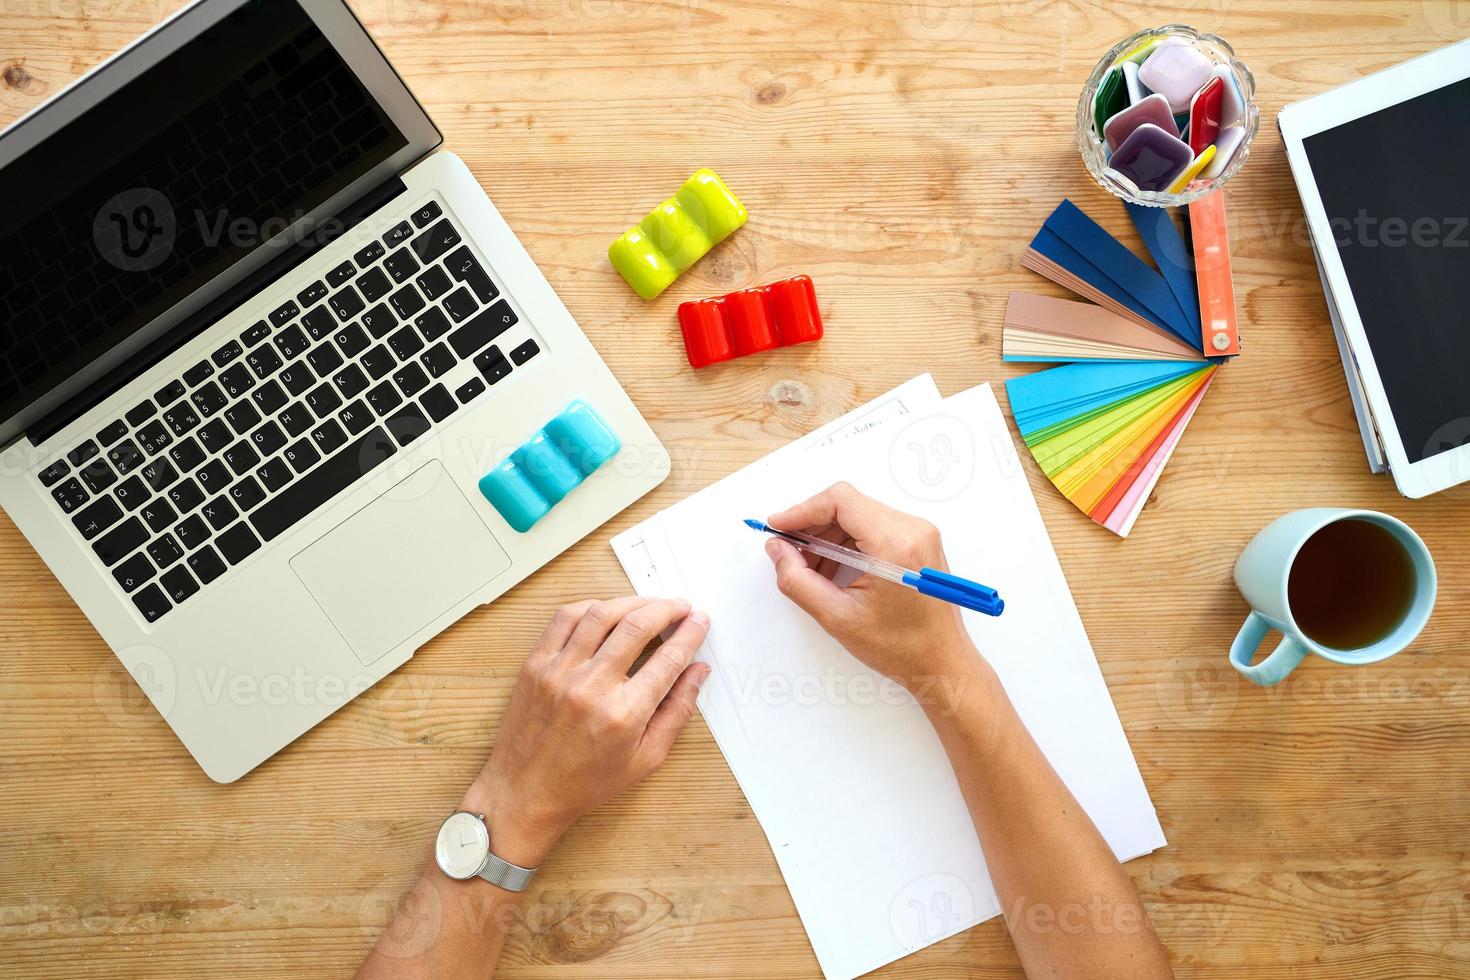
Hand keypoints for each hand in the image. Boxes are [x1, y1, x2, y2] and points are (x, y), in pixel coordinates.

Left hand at [461, 597, 710, 869]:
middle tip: (680, 607)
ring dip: (632, 602)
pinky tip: (607, 610)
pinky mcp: (536, 665)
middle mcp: (591, 687)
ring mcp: (559, 671)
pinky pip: (564, 618)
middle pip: (637, 625)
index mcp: (624, 714)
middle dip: (666, 609)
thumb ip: (677, 712)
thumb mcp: (645, 759)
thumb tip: (698, 672)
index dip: (690, 633)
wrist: (525, 793)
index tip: (699, 621)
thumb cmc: (584, 783)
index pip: (668, 658)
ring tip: (649, 605)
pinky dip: (591, 606)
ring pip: (601, 614)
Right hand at [764, 482, 975, 688]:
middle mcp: (912, 530)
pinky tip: (834, 570)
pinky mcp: (919, 541)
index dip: (803, 510)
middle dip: (813, 525)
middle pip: (849, 505)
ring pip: (859, 515)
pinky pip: (874, 526)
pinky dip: (848, 542)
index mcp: (895, 545)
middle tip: (789, 552)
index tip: (779, 527)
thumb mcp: (837, 616)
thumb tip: (776, 549)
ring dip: (829, 535)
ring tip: (811, 569)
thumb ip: (797, 580)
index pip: (841, 501)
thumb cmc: (900, 646)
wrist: (941, 662)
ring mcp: (919, 533)